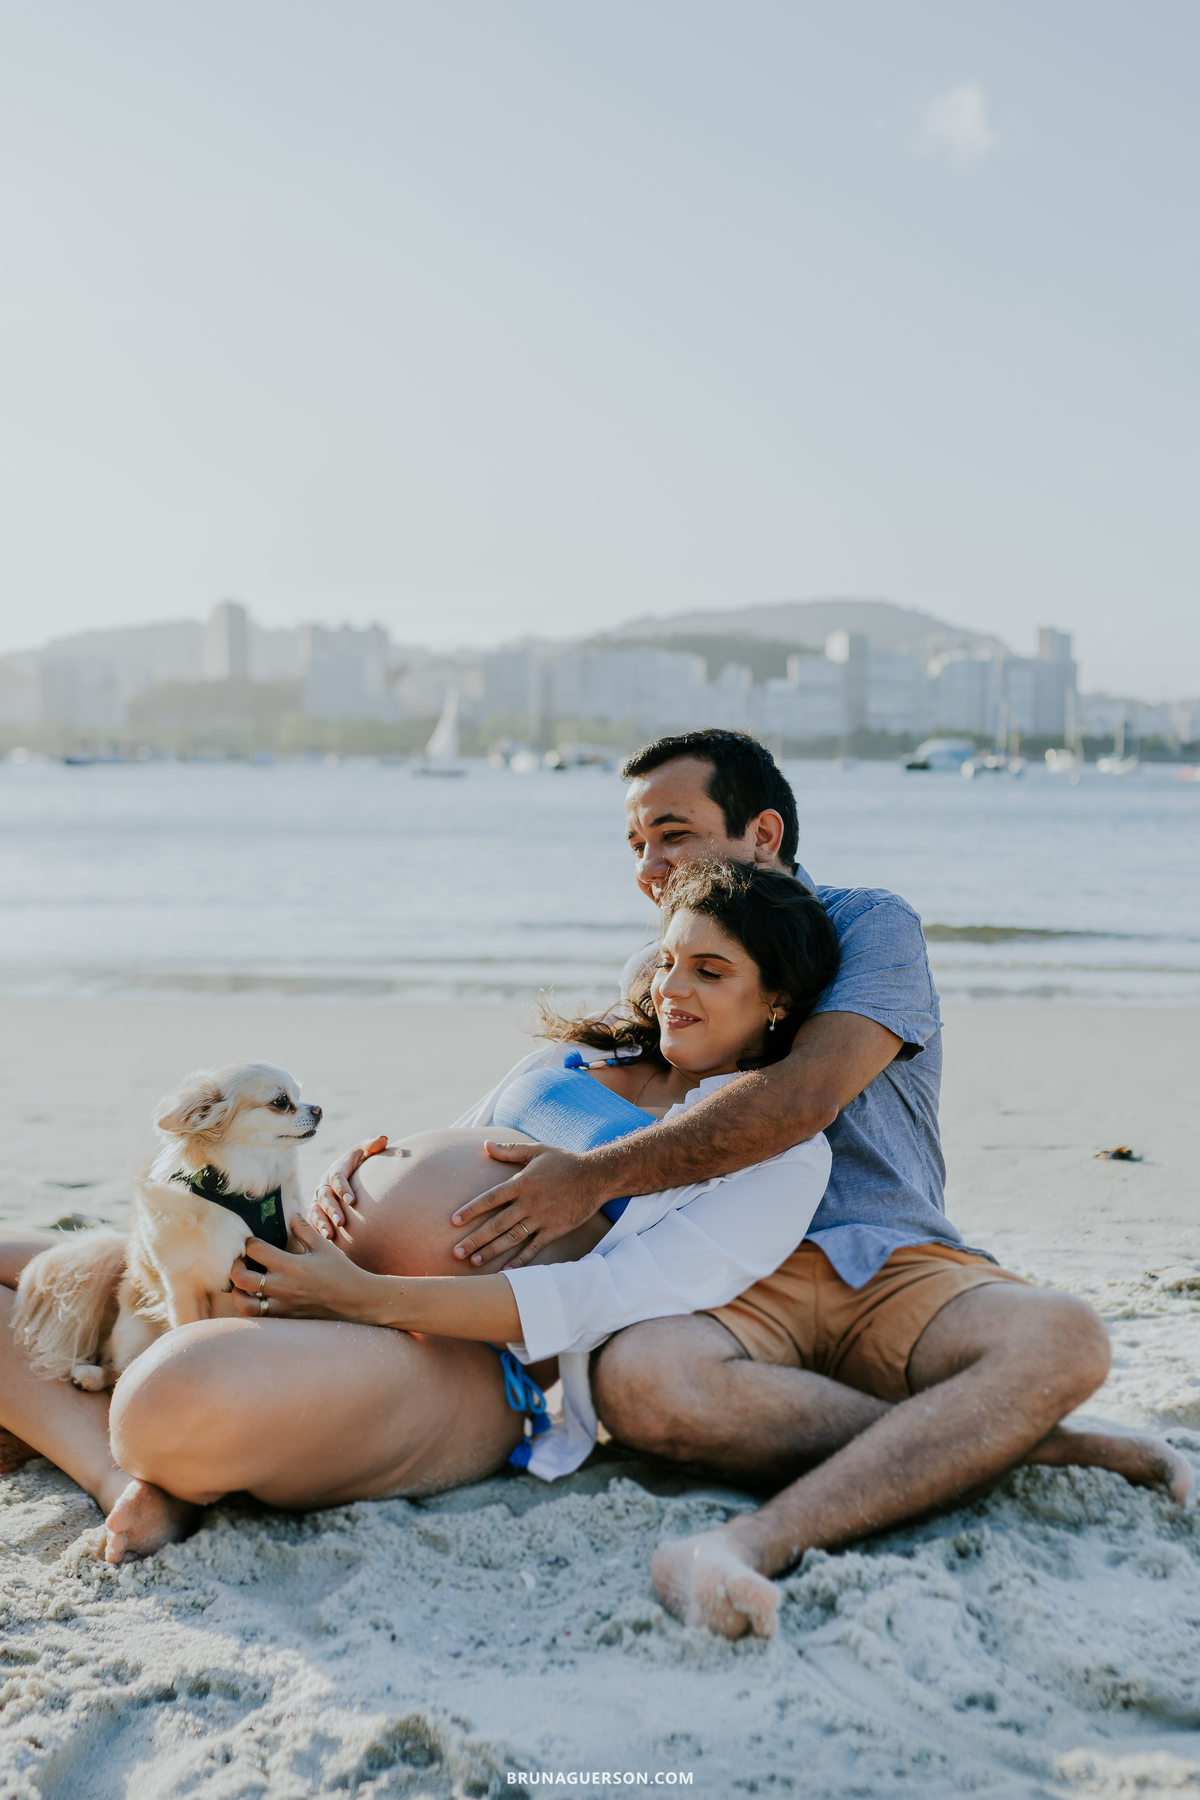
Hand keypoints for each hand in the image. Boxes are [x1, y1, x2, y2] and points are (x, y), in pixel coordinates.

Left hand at [230, 1217, 382, 1321]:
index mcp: (292, 1266)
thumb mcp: (323, 1245)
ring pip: (245, 1304)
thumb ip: (302, 1227)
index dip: (249, 1242)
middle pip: (242, 1279)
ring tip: (243, 1282)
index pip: (256, 1250)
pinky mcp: (285, 1317)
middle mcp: (284, 1287)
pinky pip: (258, 1316)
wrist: (355, 1300)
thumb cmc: (340, 1270)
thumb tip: (289, 1208)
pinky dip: (250, 1306)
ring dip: (238, 1292)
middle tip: (241, 1261)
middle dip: (235, 1267)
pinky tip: (255, 1296)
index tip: (253, 1240)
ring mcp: (283, 1305)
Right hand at [309, 1135, 387, 1236]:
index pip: (337, 1177)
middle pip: (324, 1196)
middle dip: (332, 1209)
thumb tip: (383, 1139)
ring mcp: (319, 1196)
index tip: (352, 1201)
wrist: (352, 1173)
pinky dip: (318, 1229)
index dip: (342, 1188)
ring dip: (322, 1222)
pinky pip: (313, 1220)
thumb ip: (373, 1146)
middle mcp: (325, 1182)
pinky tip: (326, 1241)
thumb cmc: (361, 1161)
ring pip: (316, 1209)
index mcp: (337, 1168)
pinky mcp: (317, 1209)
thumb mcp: (366, 1151)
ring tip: (330, 1235)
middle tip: (341, 1222)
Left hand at [450, 1141, 607, 1267]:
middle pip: (497, 1224)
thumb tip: (486, 1145)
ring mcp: (542, 1218)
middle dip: (475, 1239)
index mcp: (522, 1182)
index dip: (471, 1210)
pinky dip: (522, 1260)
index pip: (490, 1199)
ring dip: (492, 1251)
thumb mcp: (537, 1150)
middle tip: (456, 1253)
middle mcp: (529, 1203)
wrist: (596, 1176)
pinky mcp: (555, 1230)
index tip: (454, 1221)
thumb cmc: (564, 1161)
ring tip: (474, 1262)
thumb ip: (510, 1150)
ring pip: (512, 1238)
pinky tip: (507, 1271)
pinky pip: (535, 1248)